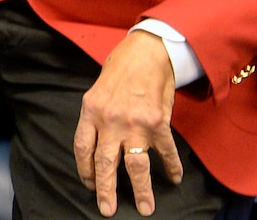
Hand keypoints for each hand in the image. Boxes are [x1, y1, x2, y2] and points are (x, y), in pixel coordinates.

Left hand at [74, 31, 180, 216]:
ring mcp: (136, 124)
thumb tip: (96, 144)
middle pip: (105, 163)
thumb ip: (96, 118)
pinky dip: (172, 168)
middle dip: (106, 189)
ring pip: (136, 166)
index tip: (88, 184)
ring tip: (146, 208)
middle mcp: (111, 121)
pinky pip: (166, 153)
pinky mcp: (159, 125)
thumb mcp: (97, 91)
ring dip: (141, 190)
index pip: (82, 148)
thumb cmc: (119, 70)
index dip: (84, 170)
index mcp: (90, 112)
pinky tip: (175, 179)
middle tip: (108, 209)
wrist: (147, 53)